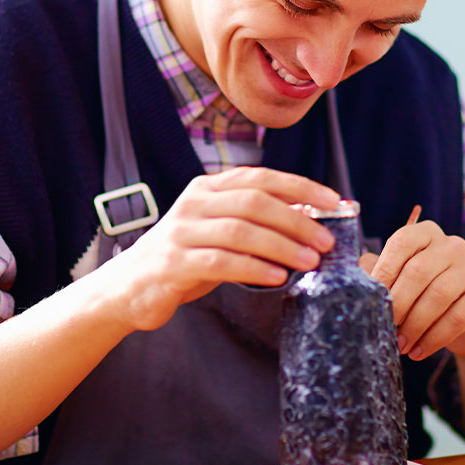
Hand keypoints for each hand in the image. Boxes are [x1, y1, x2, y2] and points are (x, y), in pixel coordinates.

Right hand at [106, 167, 338, 330]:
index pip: (261, 177)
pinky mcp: (173, 263)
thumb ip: (256, 221)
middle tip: (326, 241)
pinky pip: (220, 262)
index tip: (334, 202)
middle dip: (297, 220)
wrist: (130, 287)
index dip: (301, 187)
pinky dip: (254, 268)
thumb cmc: (187, 257)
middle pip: (254, 202)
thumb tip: (312, 221)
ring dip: (281, 245)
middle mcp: (194, 202)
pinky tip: (277, 277)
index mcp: (209, 187)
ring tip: (310, 261)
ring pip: (240, 231)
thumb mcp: (220, 230)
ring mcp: (181, 231)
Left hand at [360, 220, 464, 360]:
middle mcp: (453, 245)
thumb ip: (376, 273)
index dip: (384, 270)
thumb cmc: (421, 297)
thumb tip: (349, 277)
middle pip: (419, 270)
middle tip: (385, 328)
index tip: (371, 298)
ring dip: (415, 324)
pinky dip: (435, 338)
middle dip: (398, 303)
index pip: (402, 242)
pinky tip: (420, 352)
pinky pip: (458, 316)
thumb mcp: (398, 281)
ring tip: (401, 345)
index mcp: (426, 233)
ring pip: (439, 295)